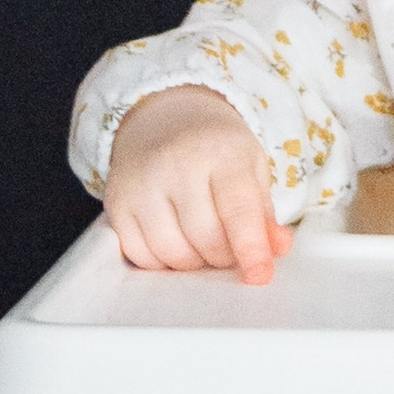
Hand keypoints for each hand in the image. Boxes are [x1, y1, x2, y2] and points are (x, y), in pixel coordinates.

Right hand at [102, 87, 293, 286]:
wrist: (162, 118)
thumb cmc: (215, 148)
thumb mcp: (251, 166)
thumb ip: (263, 212)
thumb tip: (277, 249)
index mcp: (220, 152)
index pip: (237, 209)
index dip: (250, 248)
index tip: (259, 276)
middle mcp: (175, 165)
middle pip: (205, 238)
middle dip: (223, 256)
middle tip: (229, 247)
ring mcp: (141, 184)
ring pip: (171, 252)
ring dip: (194, 262)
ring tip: (203, 244)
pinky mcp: (117, 204)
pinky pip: (140, 255)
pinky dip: (162, 262)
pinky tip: (174, 242)